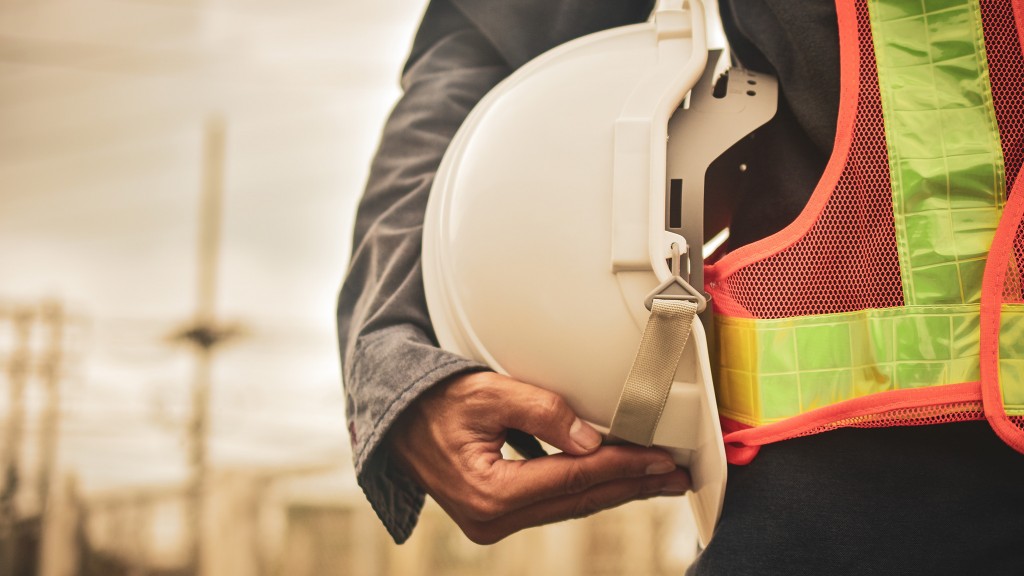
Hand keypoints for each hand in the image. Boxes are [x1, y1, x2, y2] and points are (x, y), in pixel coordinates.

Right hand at [387, 371, 690, 543]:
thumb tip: (591, 440)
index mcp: (490, 492)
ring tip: (657, 480)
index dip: (623, 466)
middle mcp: (492, 518)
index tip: (662, 459)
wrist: (395, 420)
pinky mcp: (495, 515)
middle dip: (631, 486)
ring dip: (615, 490)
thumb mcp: (487, 392)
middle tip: (676, 476)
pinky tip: (614, 480)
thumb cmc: (435, 401)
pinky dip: (586, 489)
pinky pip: (553, 503)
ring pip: (570, 506)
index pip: (574, 478)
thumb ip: (541, 411)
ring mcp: (493, 522)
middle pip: (578, 500)